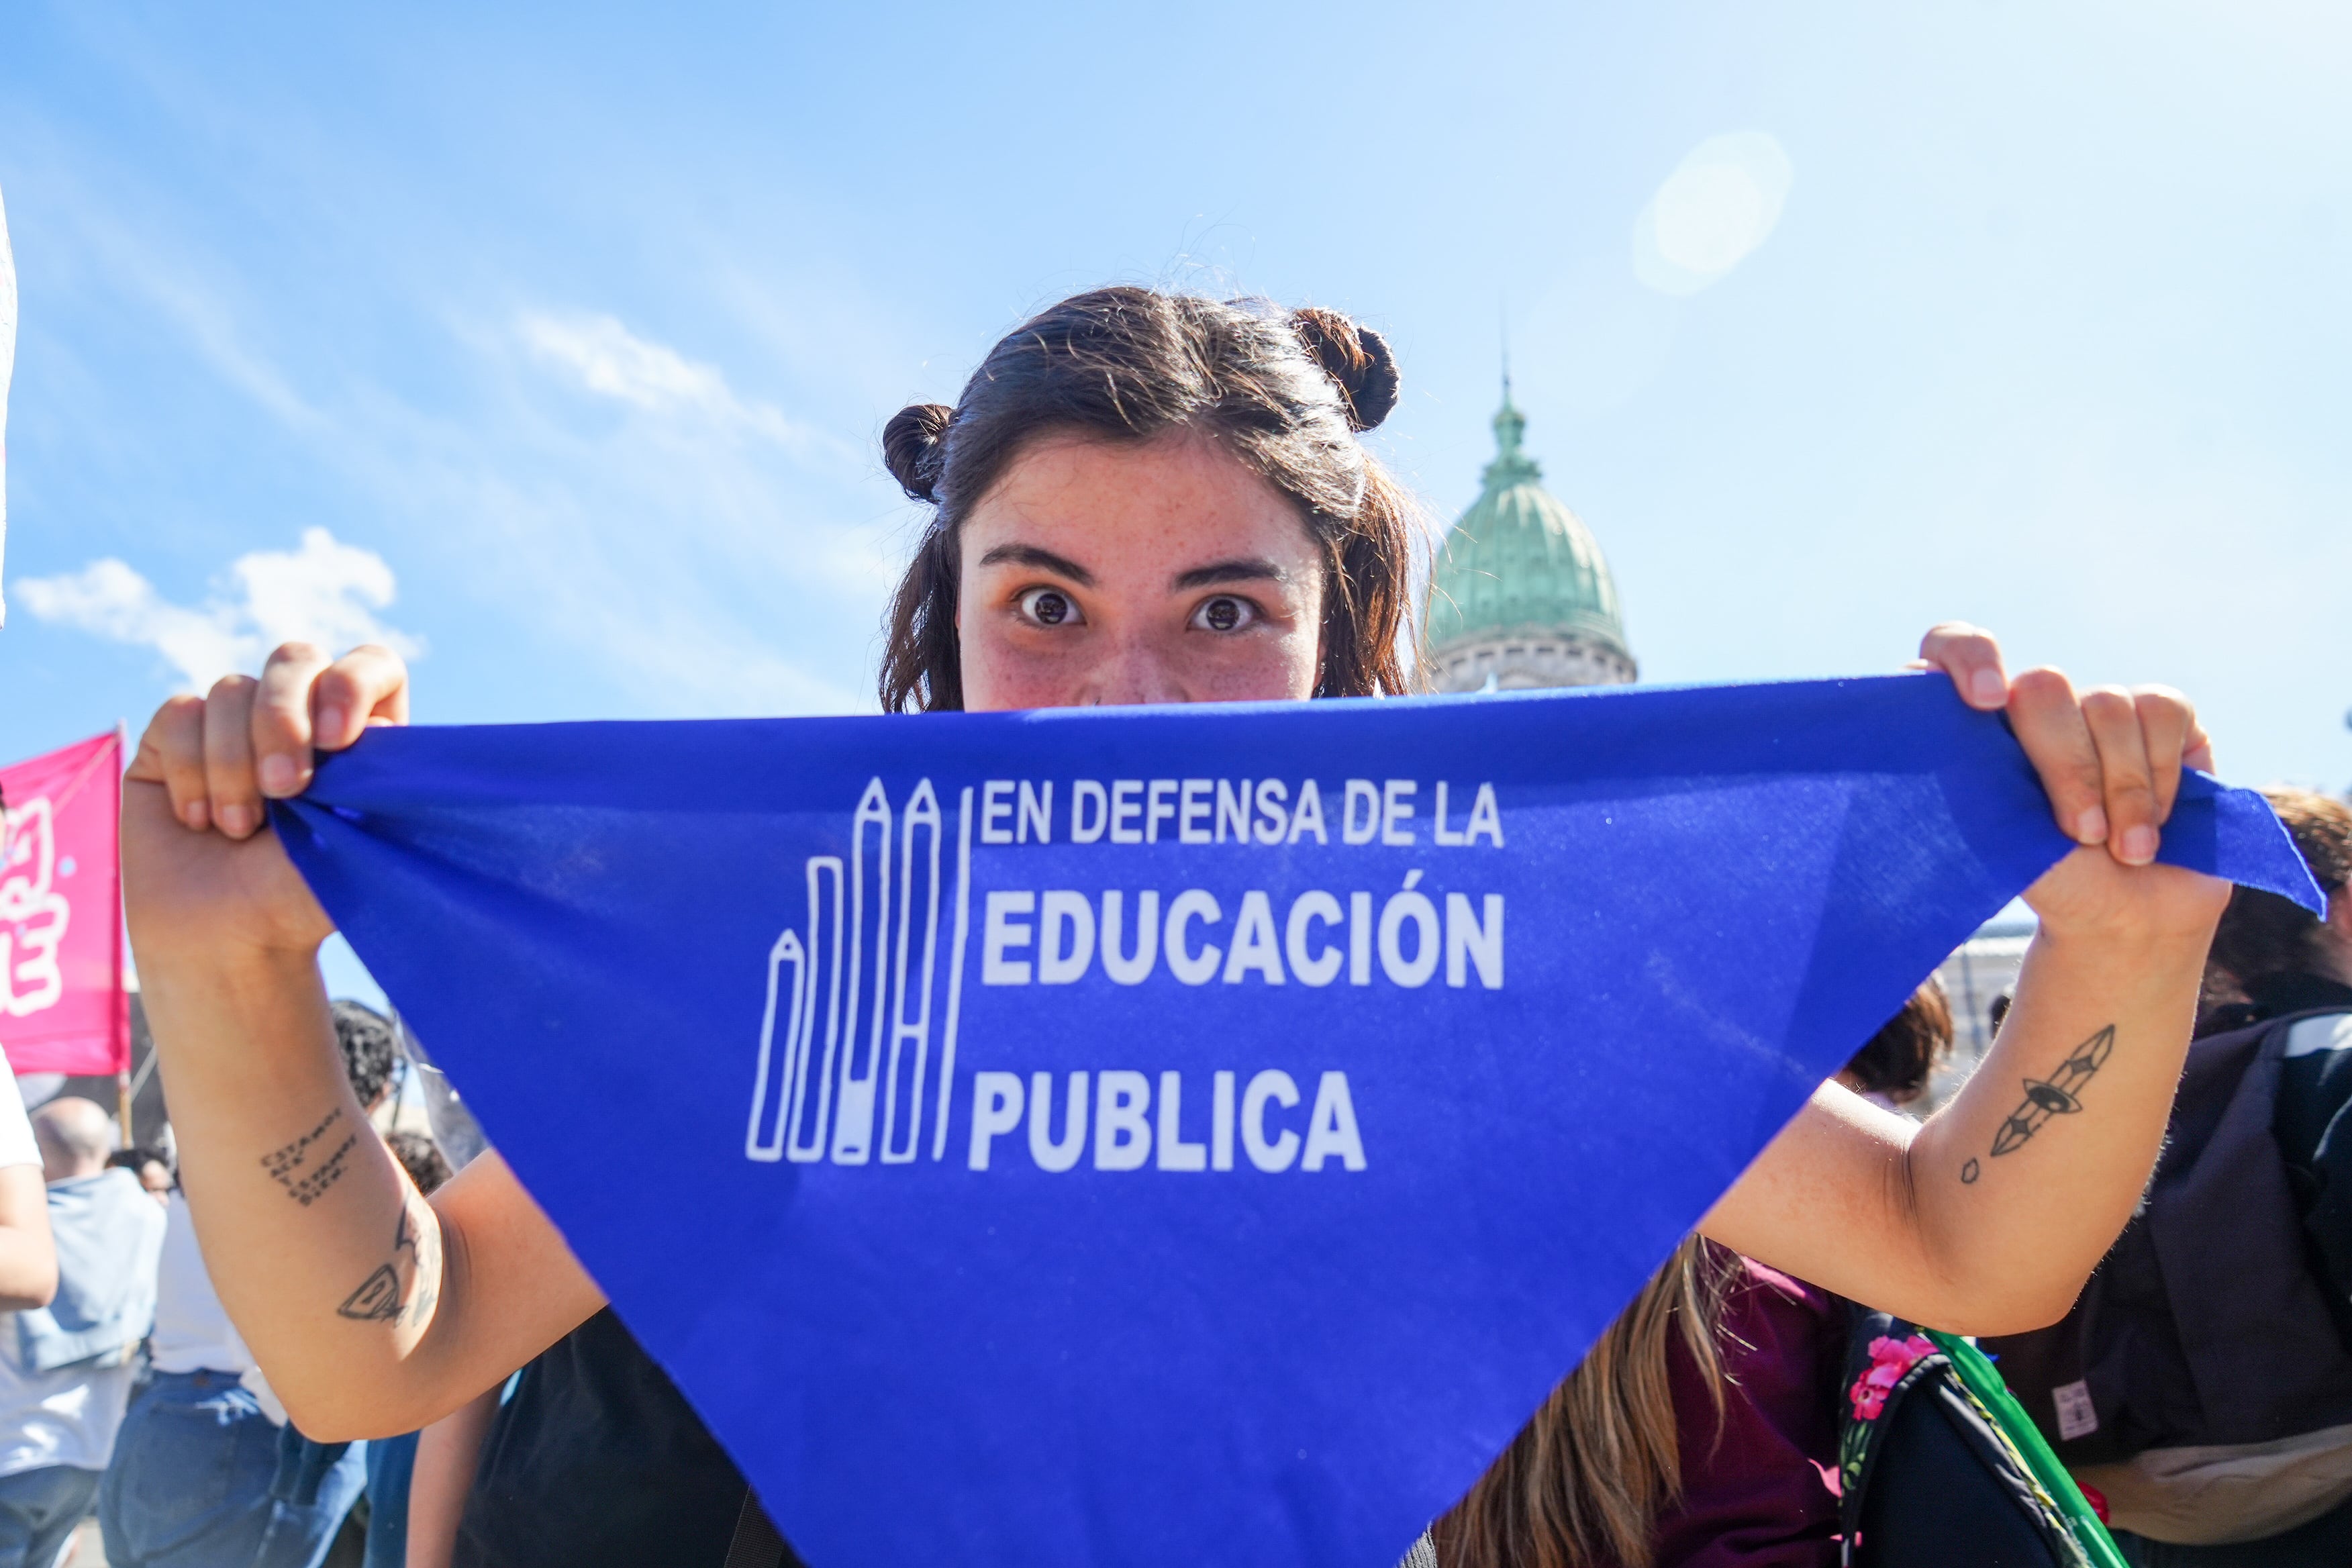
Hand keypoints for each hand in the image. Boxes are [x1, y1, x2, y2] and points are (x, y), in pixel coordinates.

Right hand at [123, 643, 410, 963]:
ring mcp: (234, 722)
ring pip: (231, 689)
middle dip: (284, 718)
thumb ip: (374, 793)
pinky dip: (191, 771)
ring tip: (240, 829)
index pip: (372, 665)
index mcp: (358, 735)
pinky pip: (179, 714)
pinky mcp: (174, 738)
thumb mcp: (353, 851)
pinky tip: (199, 821)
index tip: (341, 740)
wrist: (224, 941)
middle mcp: (298, 716)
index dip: (353, 684)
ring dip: (233, 764)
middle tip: (286, 790)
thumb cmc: (297, 898)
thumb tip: (383, 729)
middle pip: (295, 658)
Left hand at [1914, 623, 2227, 938]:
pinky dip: (2161, 775)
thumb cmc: (2054, 879)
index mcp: (1977, 729)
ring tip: (2124, 849)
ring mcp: (2097, 706)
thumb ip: (1973, 789)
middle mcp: (2034, 705)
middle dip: (2066, 768)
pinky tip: (2158, 821)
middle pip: (2042, 686)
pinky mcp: (2161, 714)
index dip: (1966, 657)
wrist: (2131, 916)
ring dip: (2121, 790)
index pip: (1949, 646)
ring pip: (2107, 705)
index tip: (1985, 703)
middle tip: (2080, 833)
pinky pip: (2161, 711)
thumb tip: (1952, 740)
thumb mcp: (2003, 845)